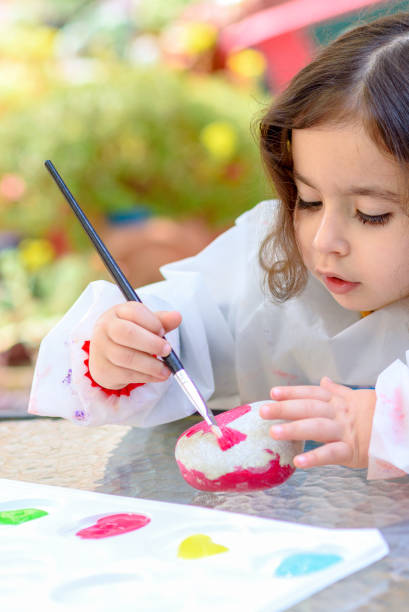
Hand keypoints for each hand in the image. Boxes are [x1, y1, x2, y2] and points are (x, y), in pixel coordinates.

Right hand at [89, 302, 181, 389]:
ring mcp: (102, 349)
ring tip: (166, 369)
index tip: (163, 331)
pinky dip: (146, 376)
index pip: (134, 311)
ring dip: (151, 365)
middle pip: (127, 333)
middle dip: (151, 343)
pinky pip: (127, 374)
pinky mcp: (104, 369)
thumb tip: (177, 316)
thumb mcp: (143, 324)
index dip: (152, 322)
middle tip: (167, 350)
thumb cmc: (128, 336)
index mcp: (117, 312)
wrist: (104, 357)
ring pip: (127, 357)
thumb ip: (160, 321)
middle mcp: (106, 328)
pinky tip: (157, 376)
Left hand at [259, 377, 375, 468]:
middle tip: (263, 411)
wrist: (402, 427)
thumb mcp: (357, 397)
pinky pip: (331, 454)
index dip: (292, 392)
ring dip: (294, 430)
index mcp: (339, 401)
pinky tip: (298, 462)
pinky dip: (315, 458)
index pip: (312, 393)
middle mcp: (339, 413)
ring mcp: (345, 431)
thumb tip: (323, 380)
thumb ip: (337, 390)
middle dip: (285, 409)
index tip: (273, 393)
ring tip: (273, 433)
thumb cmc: (377, 414)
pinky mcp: (353, 451)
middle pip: (309, 408)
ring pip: (316, 428)